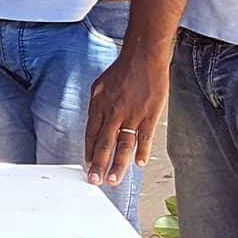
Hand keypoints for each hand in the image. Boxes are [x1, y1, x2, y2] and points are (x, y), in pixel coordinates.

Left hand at [84, 47, 168, 185]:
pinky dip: (142, 151)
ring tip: (113, 179)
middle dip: (98, 164)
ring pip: (123, 144)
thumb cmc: (123, 70)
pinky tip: (138, 164)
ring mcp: (132, 114)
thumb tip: (95, 126)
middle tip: (96, 181)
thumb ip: (98, 107)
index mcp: (99, 105)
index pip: (91, 134)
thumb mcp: (100, 86)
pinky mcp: (150, 113)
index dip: (89, 152)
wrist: (144, 56)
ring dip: (118, 164)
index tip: (88, 166)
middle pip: (104, 143)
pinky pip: (144, 136)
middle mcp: (113, 111)